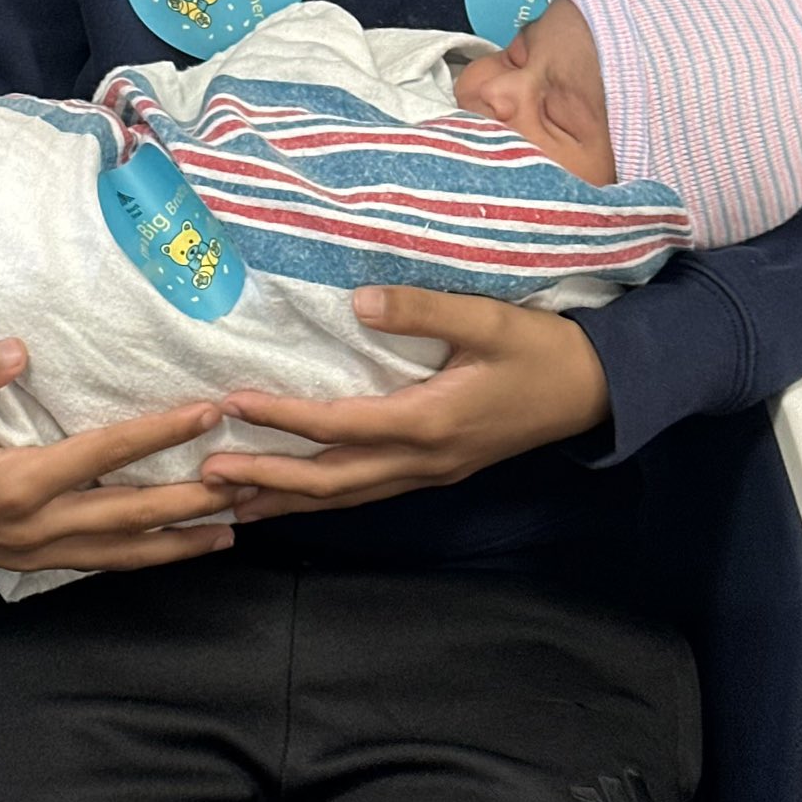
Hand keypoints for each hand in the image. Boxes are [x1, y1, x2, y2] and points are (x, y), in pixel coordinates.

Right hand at [0, 337, 237, 570]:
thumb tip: (17, 348)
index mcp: (15, 484)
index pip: (104, 454)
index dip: (159, 433)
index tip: (208, 413)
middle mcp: (37, 526)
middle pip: (132, 514)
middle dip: (194, 495)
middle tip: (251, 477)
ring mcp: (37, 550)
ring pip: (124, 551)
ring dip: (181, 538)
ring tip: (237, 526)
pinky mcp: (33, 558)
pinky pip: (102, 562)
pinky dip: (147, 557)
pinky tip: (177, 548)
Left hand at [201, 286, 610, 517]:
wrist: (595, 390)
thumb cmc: (540, 348)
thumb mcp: (488, 319)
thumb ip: (424, 308)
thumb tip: (361, 302)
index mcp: (430, 423)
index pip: (340, 428)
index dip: (283, 418)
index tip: (233, 403)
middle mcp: (422, 460)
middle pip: (332, 483)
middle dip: (267, 479)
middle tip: (205, 476)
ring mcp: (428, 472)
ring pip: (345, 497)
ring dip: (287, 497)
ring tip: (230, 499)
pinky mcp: (434, 469)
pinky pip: (365, 491)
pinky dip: (322, 497)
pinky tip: (292, 494)